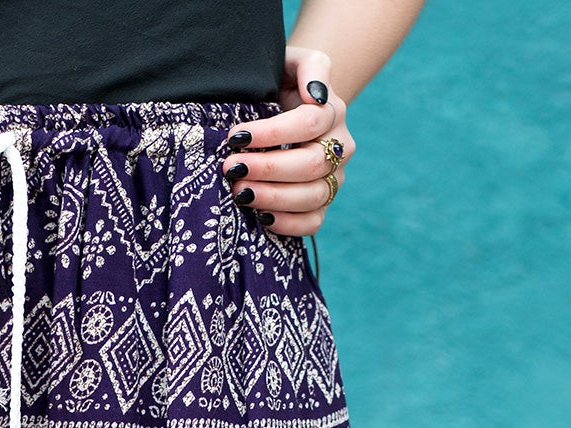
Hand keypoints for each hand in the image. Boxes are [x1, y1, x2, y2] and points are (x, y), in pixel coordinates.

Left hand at [220, 46, 353, 237]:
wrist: (287, 108)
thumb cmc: (282, 83)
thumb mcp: (292, 61)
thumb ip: (310, 66)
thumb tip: (316, 95)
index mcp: (332, 112)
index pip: (309, 123)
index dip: (271, 132)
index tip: (235, 136)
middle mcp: (339, 148)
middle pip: (310, 164)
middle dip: (267, 168)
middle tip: (231, 168)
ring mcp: (333, 179)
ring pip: (311, 197)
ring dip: (273, 197)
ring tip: (239, 193)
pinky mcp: (322, 205)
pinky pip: (312, 223)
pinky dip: (287, 223)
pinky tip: (260, 216)